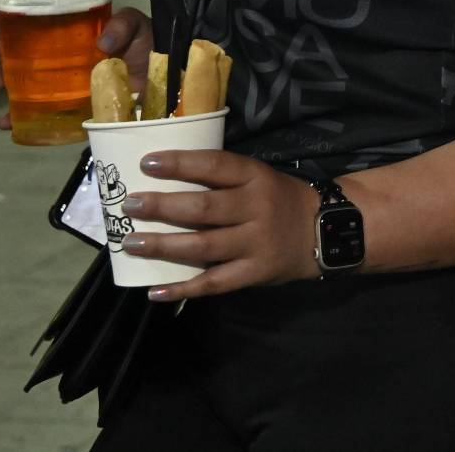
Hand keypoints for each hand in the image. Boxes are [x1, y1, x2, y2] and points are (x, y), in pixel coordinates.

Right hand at [0, 6, 150, 130]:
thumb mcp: (138, 25)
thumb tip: (103, 43)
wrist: (166, 80)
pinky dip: (16, 118)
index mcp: (73, 31)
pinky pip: (38, 114)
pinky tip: (3, 121)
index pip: (35, 20)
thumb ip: (123, 25)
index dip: (12, 19)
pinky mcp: (69, 108)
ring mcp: (63, 82)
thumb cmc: (149, 46)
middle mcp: (62, 56)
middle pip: (20, 50)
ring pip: (22, 80)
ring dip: (1, 80)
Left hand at [118, 151, 321, 300]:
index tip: (147, 163)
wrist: (324, 231)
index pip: (216, 166)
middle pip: (203, 208)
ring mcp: (256, 243)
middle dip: (162, 206)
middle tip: (131, 205)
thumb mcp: (259, 178)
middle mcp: (256, 209)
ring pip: (203, 246)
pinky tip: (154, 291)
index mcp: (256, 178)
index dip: (181, 164)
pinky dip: (183, 289)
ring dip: (164, 245)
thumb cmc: (279, 200)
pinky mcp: (254, 272)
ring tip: (132, 243)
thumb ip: (222, 180)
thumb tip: (165, 180)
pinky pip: (214, 283)